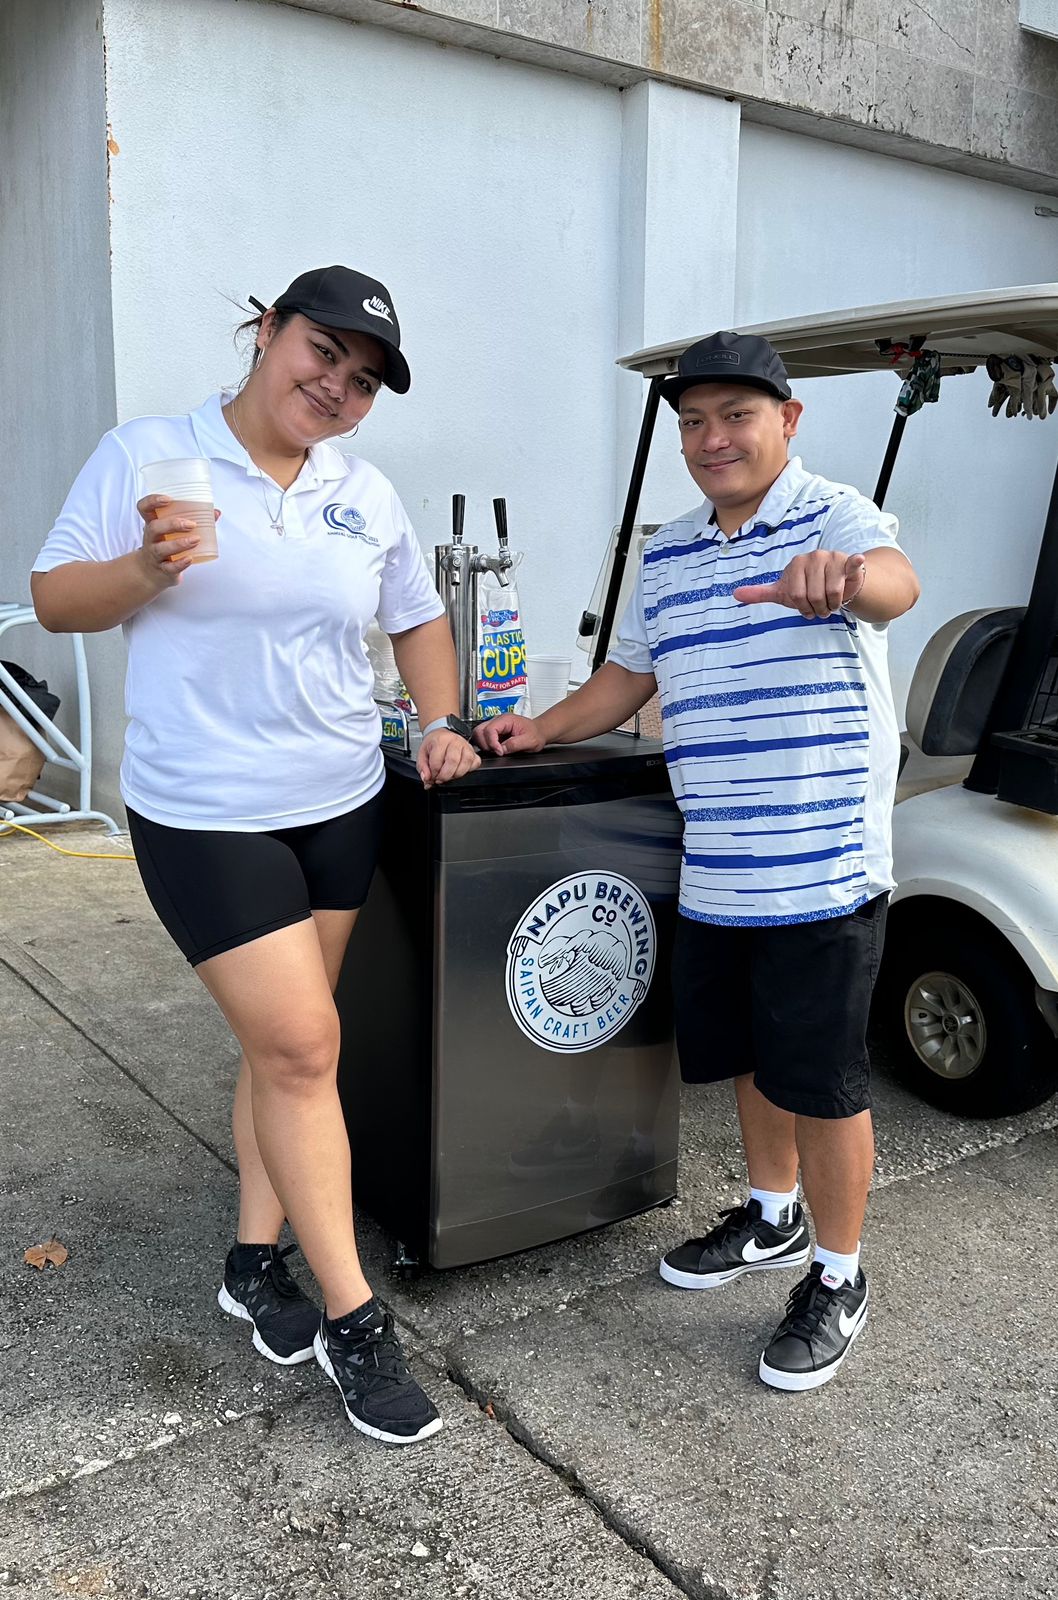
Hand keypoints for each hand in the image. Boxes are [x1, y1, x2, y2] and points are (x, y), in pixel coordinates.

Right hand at [136, 494, 216, 587]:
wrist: (151, 572)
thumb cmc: (165, 544)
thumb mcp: (173, 531)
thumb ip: (193, 520)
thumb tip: (216, 512)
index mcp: (152, 523)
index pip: (144, 508)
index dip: (152, 501)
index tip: (167, 499)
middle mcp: (151, 538)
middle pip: (154, 528)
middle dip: (172, 524)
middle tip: (191, 524)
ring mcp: (155, 554)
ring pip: (161, 549)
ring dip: (179, 544)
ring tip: (196, 540)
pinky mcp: (162, 569)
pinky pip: (169, 567)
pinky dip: (180, 563)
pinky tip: (190, 559)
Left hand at [416, 730, 480, 787]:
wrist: (442, 734)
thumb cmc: (434, 744)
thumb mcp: (422, 753)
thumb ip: (422, 767)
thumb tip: (427, 779)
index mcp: (440, 741)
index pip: (437, 761)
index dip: (434, 774)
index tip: (432, 777)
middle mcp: (455, 742)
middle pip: (453, 762)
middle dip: (445, 776)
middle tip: (440, 779)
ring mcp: (466, 746)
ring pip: (466, 763)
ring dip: (457, 774)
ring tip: (449, 776)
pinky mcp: (473, 751)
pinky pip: (475, 763)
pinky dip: (469, 770)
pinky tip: (460, 770)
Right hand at [472, 713, 545, 755]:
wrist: (539, 732)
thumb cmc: (536, 733)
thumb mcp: (530, 741)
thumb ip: (515, 744)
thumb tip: (502, 749)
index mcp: (506, 719)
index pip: (490, 729)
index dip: (492, 743)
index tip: (500, 752)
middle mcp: (498, 720)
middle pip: (479, 730)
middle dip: (485, 744)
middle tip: (495, 752)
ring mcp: (495, 726)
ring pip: (479, 734)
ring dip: (484, 745)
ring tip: (496, 751)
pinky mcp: (494, 732)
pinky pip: (483, 738)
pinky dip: (486, 745)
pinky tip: (495, 749)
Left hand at [733, 550, 866, 617]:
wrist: (837, 584)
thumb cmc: (809, 588)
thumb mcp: (783, 592)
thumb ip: (761, 593)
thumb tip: (735, 595)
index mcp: (796, 564)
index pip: (796, 596)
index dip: (803, 608)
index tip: (806, 607)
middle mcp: (813, 557)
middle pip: (814, 596)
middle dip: (819, 609)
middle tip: (822, 607)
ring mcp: (831, 558)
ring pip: (831, 593)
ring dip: (833, 605)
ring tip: (832, 601)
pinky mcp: (848, 562)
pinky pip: (851, 564)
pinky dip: (854, 563)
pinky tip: (856, 560)